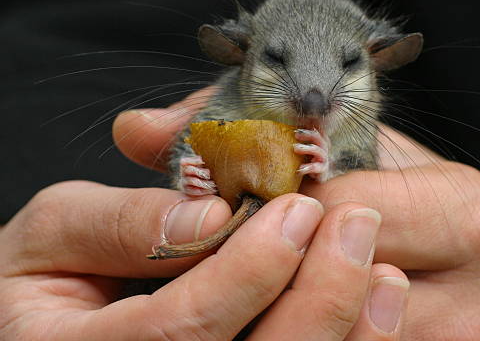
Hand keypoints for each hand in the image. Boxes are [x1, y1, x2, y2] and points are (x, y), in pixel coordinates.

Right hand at [0, 179, 415, 339]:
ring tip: (381, 267)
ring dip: (349, 328)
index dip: (247, 271)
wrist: (40, 325)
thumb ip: (121, 221)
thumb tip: (204, 216)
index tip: (296, 209)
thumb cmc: (40, 279)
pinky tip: (379, 304)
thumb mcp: (55, 233)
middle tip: (354, 224)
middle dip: (317, 298)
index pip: (182, 330)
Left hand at [111, 88, 479, 339]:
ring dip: (264, 314)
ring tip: (236, 287)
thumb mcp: (365, 147)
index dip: (271, 205)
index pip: (339, 211)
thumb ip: (259, 129)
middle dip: (258, 271)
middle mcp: (465, 300)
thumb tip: (139, 129)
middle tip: (221, 251)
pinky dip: (285, 334)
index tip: (232, 202)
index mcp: (461, 215)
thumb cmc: (423, 198)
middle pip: (325, 297)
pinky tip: (263, 313)